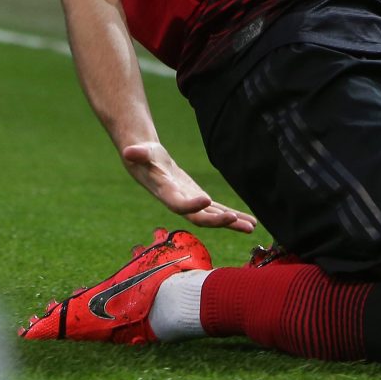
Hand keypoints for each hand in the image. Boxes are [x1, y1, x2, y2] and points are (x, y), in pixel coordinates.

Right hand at [121, 141, 256, 231]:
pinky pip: (217, 210)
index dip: (190, 204)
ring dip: (231, 222)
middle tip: (234, 219)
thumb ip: (137, 154)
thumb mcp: (140, 152)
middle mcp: (179, 202)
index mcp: (165, 193)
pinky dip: (233, 216)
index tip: (205, 199)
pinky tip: (249, 221)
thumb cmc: (142, 156)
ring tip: (251, 228)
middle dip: (216, 220)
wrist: (146, 164)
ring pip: (213, 216)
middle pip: (198, 217)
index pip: (177, 204)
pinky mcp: (198, 199)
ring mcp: (190, 203)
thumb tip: (129, 152)